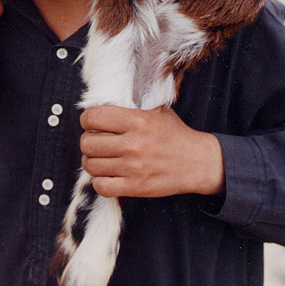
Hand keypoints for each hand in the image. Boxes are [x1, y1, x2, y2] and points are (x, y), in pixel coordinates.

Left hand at [80, 105, 224, 198]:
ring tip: (101, 159)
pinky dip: (100, 181)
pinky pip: (102, 187)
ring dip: (92, 162)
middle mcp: (133, 144)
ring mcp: (134, 168)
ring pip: (91, 165)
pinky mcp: (136, 187)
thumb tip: (103, 99)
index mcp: (137, 121)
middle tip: (96, 142)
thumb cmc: (174, 134)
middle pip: (87, 143)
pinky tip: (108, 175)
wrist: (197, 162)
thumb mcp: (156, 110)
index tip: (92, 123)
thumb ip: (131, 105)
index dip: (87, 120)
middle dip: (88, 141)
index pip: (93, 117)